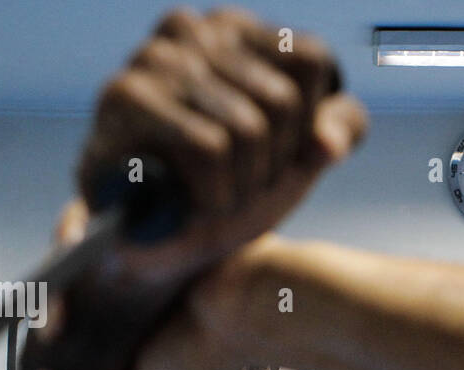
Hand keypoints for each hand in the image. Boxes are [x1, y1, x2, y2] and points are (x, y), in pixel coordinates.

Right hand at [78, 7, 367, 281]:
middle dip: (272, 165)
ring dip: (242, 187)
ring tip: (214, 197)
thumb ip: (340, 128)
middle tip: (239, 187)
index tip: (275, 157)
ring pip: (248, 128)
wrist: (156, 247)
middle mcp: (192, 29)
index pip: (311, 60)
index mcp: (236, 29)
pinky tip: (190, 204)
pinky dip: (214, 193)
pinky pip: (209, 147)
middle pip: (282, 102)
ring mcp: (153, 57)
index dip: (305, 127)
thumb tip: (330, 140)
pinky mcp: (123, 94)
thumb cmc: (228, 188)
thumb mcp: (299, 156)